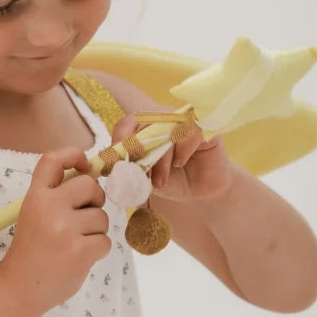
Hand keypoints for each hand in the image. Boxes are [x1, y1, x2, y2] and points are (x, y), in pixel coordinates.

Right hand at [0, 147, 111, 314]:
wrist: (20, 287)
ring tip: (76, 243)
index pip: (52, 160)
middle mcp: (49, 207)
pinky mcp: (80, 251)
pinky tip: (80, 257)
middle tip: (84, 216)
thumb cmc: (32, 249)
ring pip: (102, 217)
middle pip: (90, 186)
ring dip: (96, 230)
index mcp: (35, 196)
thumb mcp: (33, 213)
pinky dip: (97, 250)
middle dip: (95, 200)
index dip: (74, 155)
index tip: (84, 165)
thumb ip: (55, 194)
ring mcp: (65, 229)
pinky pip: (105, 241)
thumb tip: (92, 175)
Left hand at [111, 115, 233, 201]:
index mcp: (145, 130)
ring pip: (166, 129)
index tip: (115, 158)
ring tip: (159, 181)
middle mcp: (163, 121)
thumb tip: (111, 171)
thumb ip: (130, 173)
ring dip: (160, 158)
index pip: (127, 123)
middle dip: (139, 151)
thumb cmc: (173, 183)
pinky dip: (182, 149)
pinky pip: (190, 130)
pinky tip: (180, 164)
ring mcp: (184, 122)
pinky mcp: (204, 128)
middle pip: (145, 124)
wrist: (202, 194)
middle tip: (138, 172)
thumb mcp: (146, 180)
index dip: (120, 137)